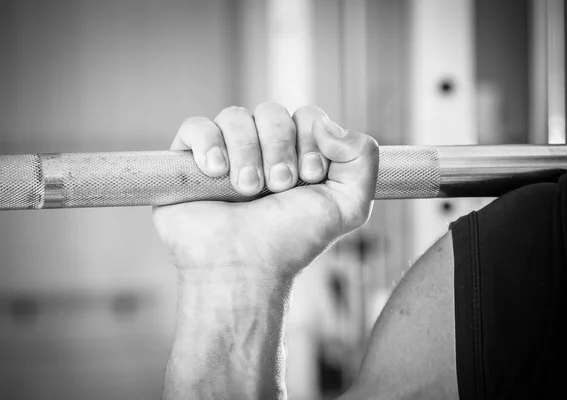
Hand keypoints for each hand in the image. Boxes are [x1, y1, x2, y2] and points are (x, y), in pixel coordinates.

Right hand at [152, 102, 378, 285]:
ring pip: (235, 116)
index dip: (311, 139)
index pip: (307, 116)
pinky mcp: (189, 161)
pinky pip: (196, 126)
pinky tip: (216, 173)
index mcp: (297, 155)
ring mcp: (225, 153)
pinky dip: (209, 144)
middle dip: (279, 148)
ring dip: (246, 152)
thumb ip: (363, 157)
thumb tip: (327, 122)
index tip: (309, 178)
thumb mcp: (348, 205)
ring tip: (247, 190)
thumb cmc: (292, 241)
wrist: (245, 267)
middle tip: (278, 187)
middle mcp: (262, 150)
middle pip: (272, 111)